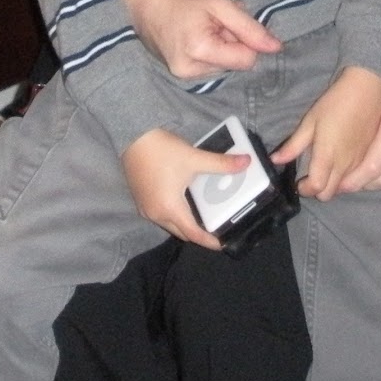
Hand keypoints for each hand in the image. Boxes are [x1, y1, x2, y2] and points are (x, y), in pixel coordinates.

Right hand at [107, 0, 279, 77]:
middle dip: (231, 43)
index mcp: (200, 50)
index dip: (245, 40)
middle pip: (234, 64)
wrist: (149, 1)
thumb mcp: (221, 5)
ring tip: (203, 27)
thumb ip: (249, 28)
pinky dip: (210, 52)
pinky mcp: (180, 75)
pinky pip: (210, 67)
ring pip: (224, 66)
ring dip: (221, 47)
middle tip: (214, 23)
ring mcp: (183, 75)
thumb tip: (276, 47)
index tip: (229, 23)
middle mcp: (190, 70)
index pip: (246, 59)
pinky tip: (197, 37)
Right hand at [122, 127, 245, 248]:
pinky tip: (183, 201)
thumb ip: (221, 163)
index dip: (209, 241)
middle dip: (197, 234)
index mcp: (170, 208)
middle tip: (215, 228)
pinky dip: (174, 215)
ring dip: (184, 223)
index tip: (222, 244)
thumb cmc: (162, 150)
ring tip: (202, 215)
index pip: (193, 234)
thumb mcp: (195, 158)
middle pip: (180, 232)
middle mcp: (156, 214)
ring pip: (169, 224)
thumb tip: (246, 162)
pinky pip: (160, 215)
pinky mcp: (141, 200)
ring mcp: (145, 208)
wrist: (133, 137)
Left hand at [273, 66, 380, 200]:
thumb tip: (275, 159)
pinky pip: (358, 178)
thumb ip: (294, 144)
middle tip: (312, 176)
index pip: (316, 188)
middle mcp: (345, 165)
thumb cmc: (336, 102)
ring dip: (333, 185)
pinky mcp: (371, 157)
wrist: (369, 89)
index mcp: (328, 156)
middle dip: (318, 190)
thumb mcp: (310, 120)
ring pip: (344, 188)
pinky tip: (343, 165)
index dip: (305, 190)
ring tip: (327, 170)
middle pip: (329, 194)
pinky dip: (347, 179)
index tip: (299, 182)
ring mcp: (360, 163)